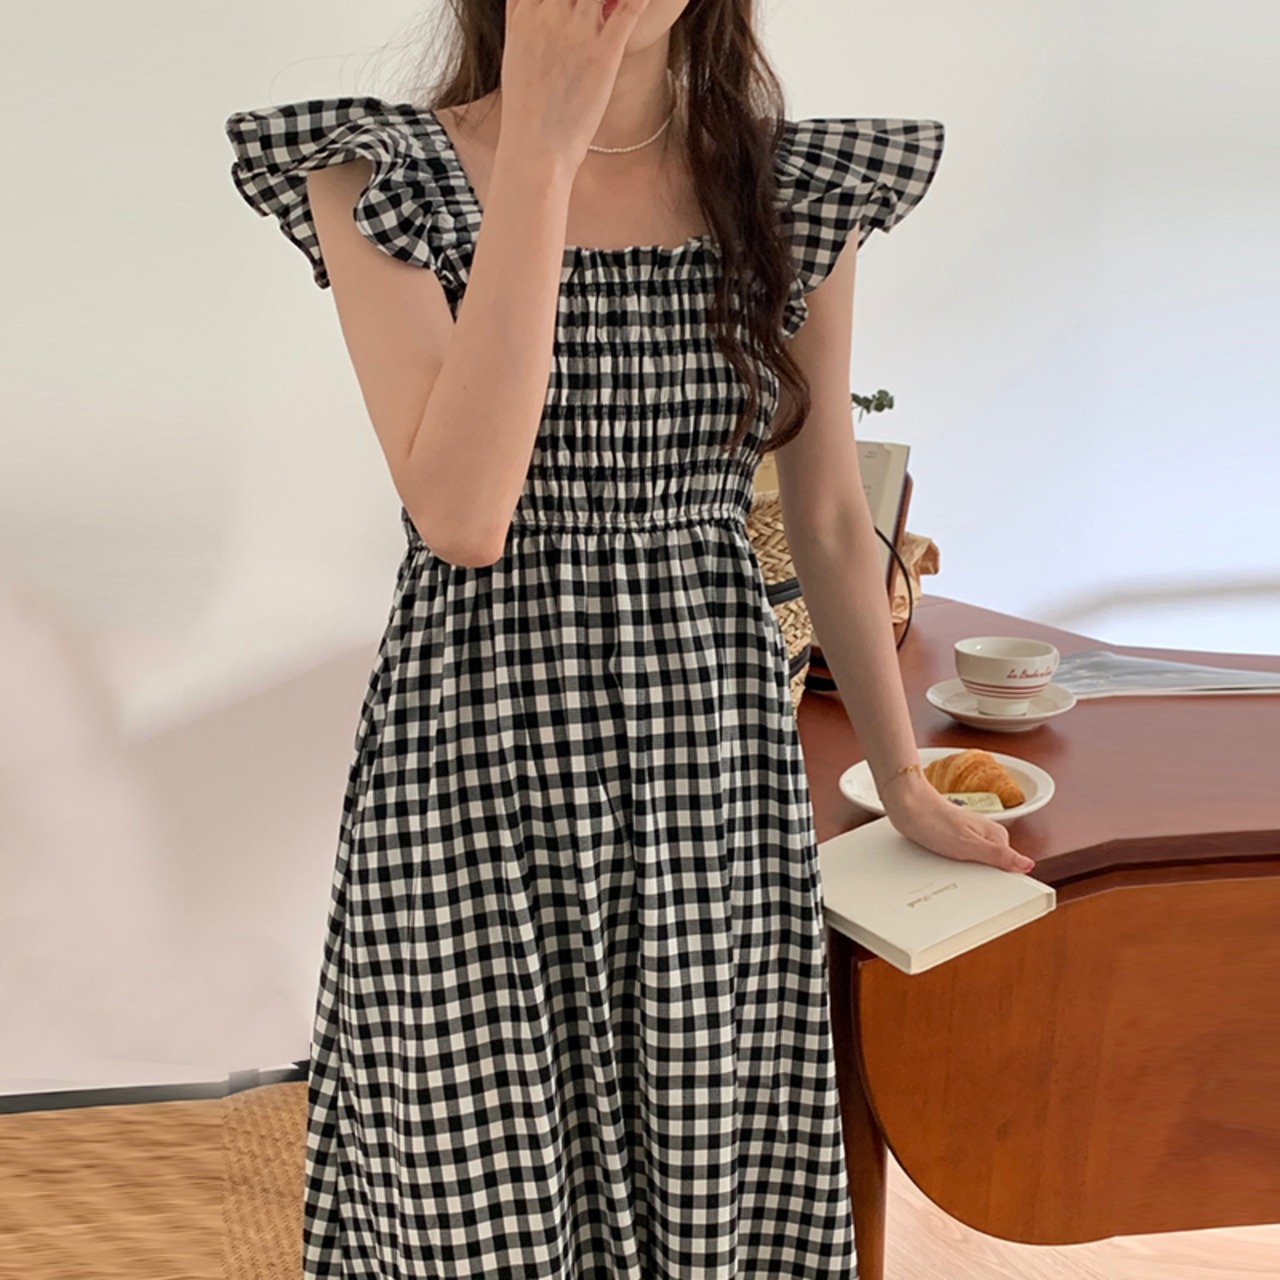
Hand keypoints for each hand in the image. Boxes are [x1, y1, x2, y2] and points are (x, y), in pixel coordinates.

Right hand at [500, 0, 656, 165]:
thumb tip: (525, 2)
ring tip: (613, 5)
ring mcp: (577, 32)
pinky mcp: (604, 54)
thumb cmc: (526, 110)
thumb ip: (521, 16)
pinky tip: (645, 0)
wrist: (535, 150)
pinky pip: (628, 9)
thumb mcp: (513, 53)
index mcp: (525, 14)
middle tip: (597, 4)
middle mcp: (549, 14)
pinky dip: (639, 0)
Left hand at [884, 785, 1036, 873]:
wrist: (906, 806)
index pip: (1010, 867)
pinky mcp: (954, 841)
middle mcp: (986, 836)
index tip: (991, 894)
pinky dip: (953, 867)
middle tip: (966, 882)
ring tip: (952, 873)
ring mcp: (970, 838)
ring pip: (975, 866)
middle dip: (981, 879)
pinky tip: (944, 869)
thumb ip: (999, 856)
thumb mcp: (969, 844)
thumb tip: (1028, 865)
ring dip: (965, 873)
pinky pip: (960, 861)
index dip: (1002, 884)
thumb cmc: (934, 820)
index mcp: (996, 836)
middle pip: (992, 868)